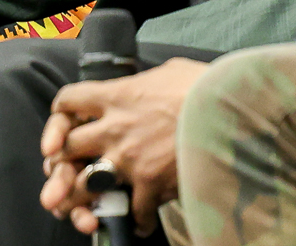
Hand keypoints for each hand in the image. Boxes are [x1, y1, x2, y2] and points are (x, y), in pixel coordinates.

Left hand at [40, 57, 210, 235]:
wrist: (235, 108)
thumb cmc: (208, 85)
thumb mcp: (170, 71)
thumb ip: (150, 80)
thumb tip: (157, 82)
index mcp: (115, 96)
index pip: (67, 101)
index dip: (60, 114)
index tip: (63, 125)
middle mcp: (114, 127)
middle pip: (67, 147)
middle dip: (60, 163)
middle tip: (60, 174)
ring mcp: (130, 157)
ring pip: (86, 183)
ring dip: (81, 199)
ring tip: (82, 209)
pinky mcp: (152, 182)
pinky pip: (132, 209)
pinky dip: (136, 220)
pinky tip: (140, 224)